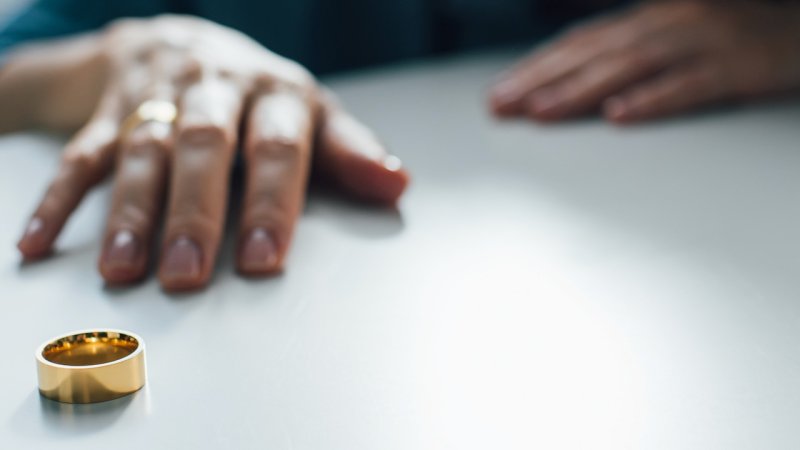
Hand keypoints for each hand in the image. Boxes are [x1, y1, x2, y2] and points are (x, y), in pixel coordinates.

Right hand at [16, 15, 409, 291]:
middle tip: (187, 274)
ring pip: (141, 150)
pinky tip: (41, 242)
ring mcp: (158, 96)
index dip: (271, 204)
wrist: (182, 41)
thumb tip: (396, 185)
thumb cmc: (258, 95)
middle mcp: (215, 89)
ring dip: (129, 212)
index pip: (276, 148)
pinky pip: (80, 152)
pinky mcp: (109, 109)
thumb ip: (349, 151)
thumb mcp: (311, 112)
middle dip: (194, 212)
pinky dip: (60, 198)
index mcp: (275, 93)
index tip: (263, 262)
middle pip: (203, 147)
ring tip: (122, 270)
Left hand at [488, 0, 799, 122]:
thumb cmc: (733, 38)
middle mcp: (668, 23)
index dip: (536, 68)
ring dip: (579, 90)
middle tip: (500, 106)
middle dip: (540, 80)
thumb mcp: (671, 36)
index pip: (580, 44)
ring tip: (540, 111)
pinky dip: (652, 99)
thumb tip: (571, 79)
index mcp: (649, 18)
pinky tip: (618, 116)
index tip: (498, 95)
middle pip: (592, 53)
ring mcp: (703, 42)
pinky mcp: (736, 66)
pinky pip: (689, 85)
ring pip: (629, 66)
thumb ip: (624, 52)